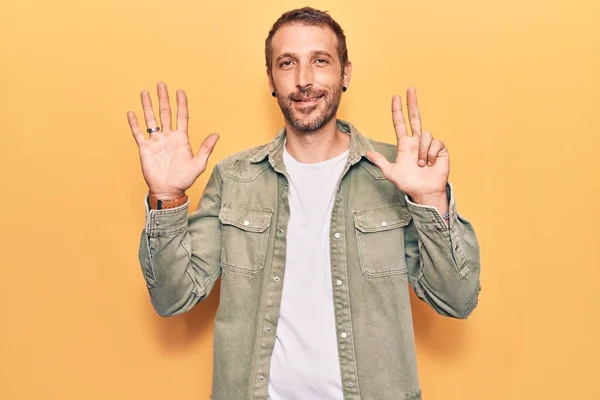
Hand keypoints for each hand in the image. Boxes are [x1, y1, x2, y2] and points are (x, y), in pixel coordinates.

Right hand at [127, 82, 218, 199]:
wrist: (169, 191)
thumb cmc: (184, 179)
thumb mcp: (198, 164)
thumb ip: (206, 149)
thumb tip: (216, 135)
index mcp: (181, 139)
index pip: (181, 117)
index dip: (181, 104)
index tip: (180, 91)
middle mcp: (168, 137)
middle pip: (165, 114)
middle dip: (163, 99)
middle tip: (161, 84)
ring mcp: (156, 142)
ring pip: (151, 120)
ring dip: (148, 106)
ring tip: (145, 92)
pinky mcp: (145, 149)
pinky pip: (139, 134)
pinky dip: (134, 124)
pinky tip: (131, 113)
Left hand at [366, 88, 448, 202]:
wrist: (423, 192)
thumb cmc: (408, 183)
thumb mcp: (390, 172)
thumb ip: (380, 161)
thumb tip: (366, 153)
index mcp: (405, 145)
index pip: (400, 124)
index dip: (398, 111)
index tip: (396, 97)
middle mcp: (417, 142)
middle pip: (415, 118)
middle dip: (412, 103)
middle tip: (410, 89)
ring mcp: (429, 145)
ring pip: (425, 135)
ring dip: (422, 152)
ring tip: (421, 165)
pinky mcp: (440, 149)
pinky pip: (435, 144)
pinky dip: (431, 155)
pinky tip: (430, 163)